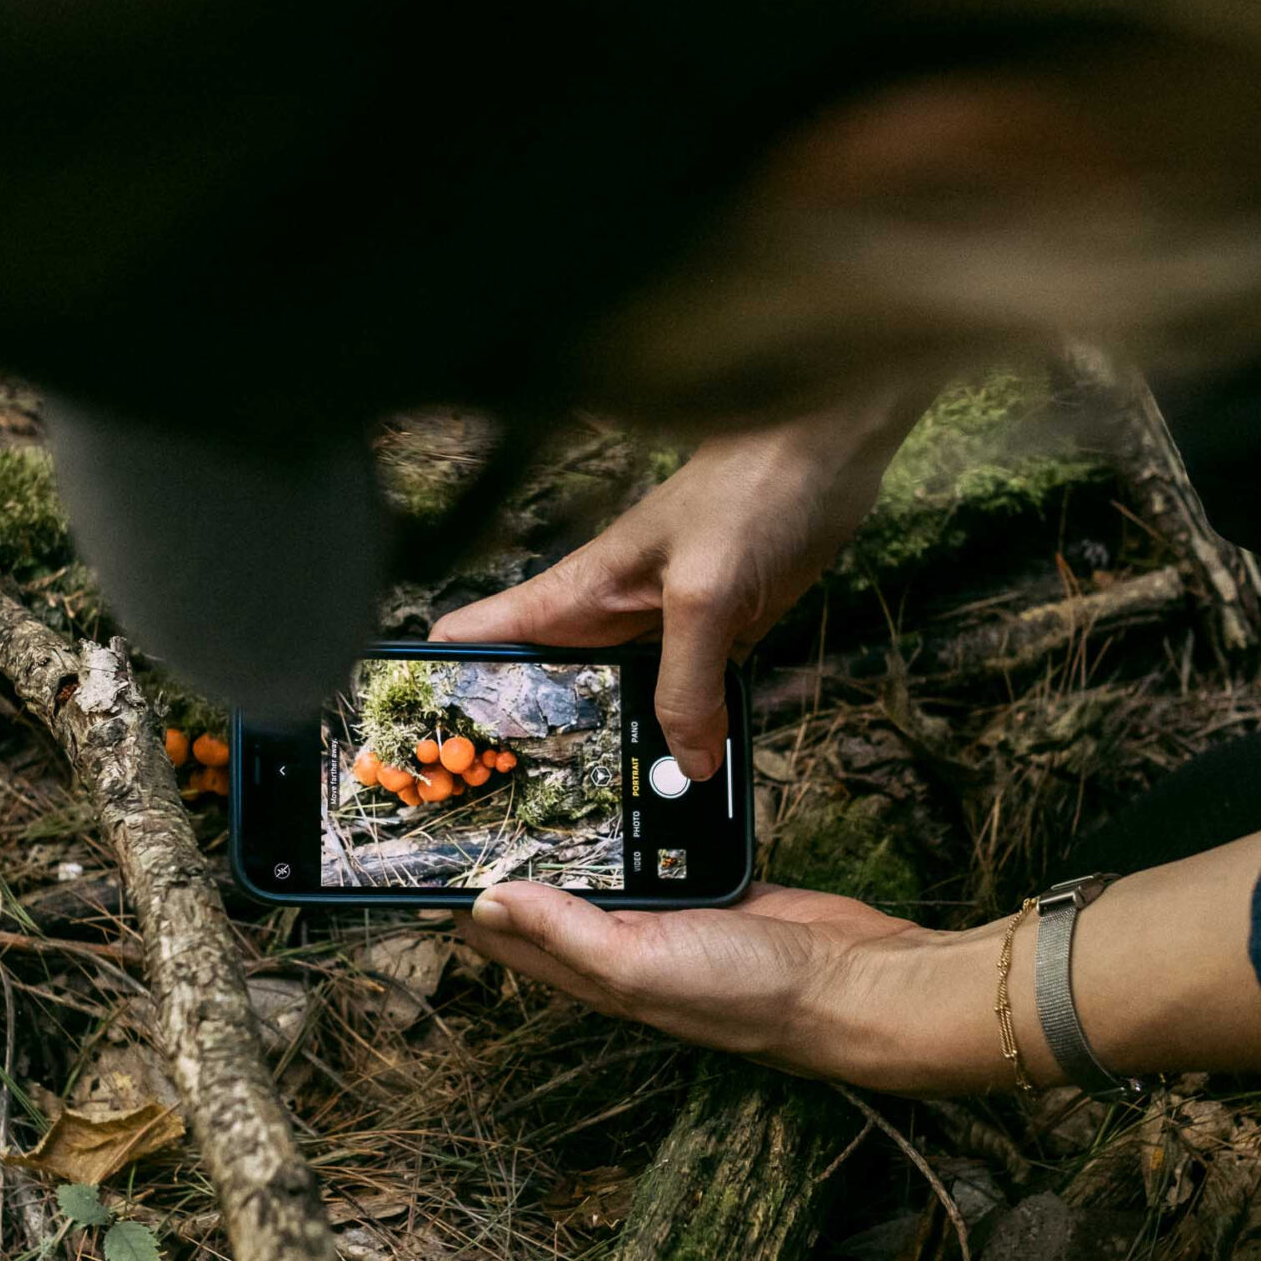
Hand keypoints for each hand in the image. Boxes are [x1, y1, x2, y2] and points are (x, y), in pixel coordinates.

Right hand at [432, 389, 926, 779]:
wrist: (826, 449)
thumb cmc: (748, 489)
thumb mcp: (702, 595)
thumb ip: (686, 684)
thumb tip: (686, 764)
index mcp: (576, 594)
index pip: (477, 634)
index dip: (445, 682)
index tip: (434, 740)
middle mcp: (606, 616)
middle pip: (550, 686)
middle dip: (540, 742)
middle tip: (534, 807)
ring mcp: (660, 629)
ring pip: (624, 701)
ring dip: (626, 745)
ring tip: (620, 811)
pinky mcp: (713, 637)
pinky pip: (690, 699)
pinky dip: (691, 734)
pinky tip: (697, 774)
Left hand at [455, 827, 1260, 1096]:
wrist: (860, 981)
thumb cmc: (753, 992)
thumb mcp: (644, 965)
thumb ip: (568, 932)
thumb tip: (485, 899)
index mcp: (592, 971)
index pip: (502, 929)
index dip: (455, 892)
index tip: (415, 842)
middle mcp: (620, 944)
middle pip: (543, 888)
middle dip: (503, 843)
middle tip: (468, 774)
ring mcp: (666, 911)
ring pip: (599, 860)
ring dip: (569, 822)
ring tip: (529, 760)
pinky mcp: (709, 882)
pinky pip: (655, 844)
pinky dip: (634, 815)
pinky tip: (621, 773)